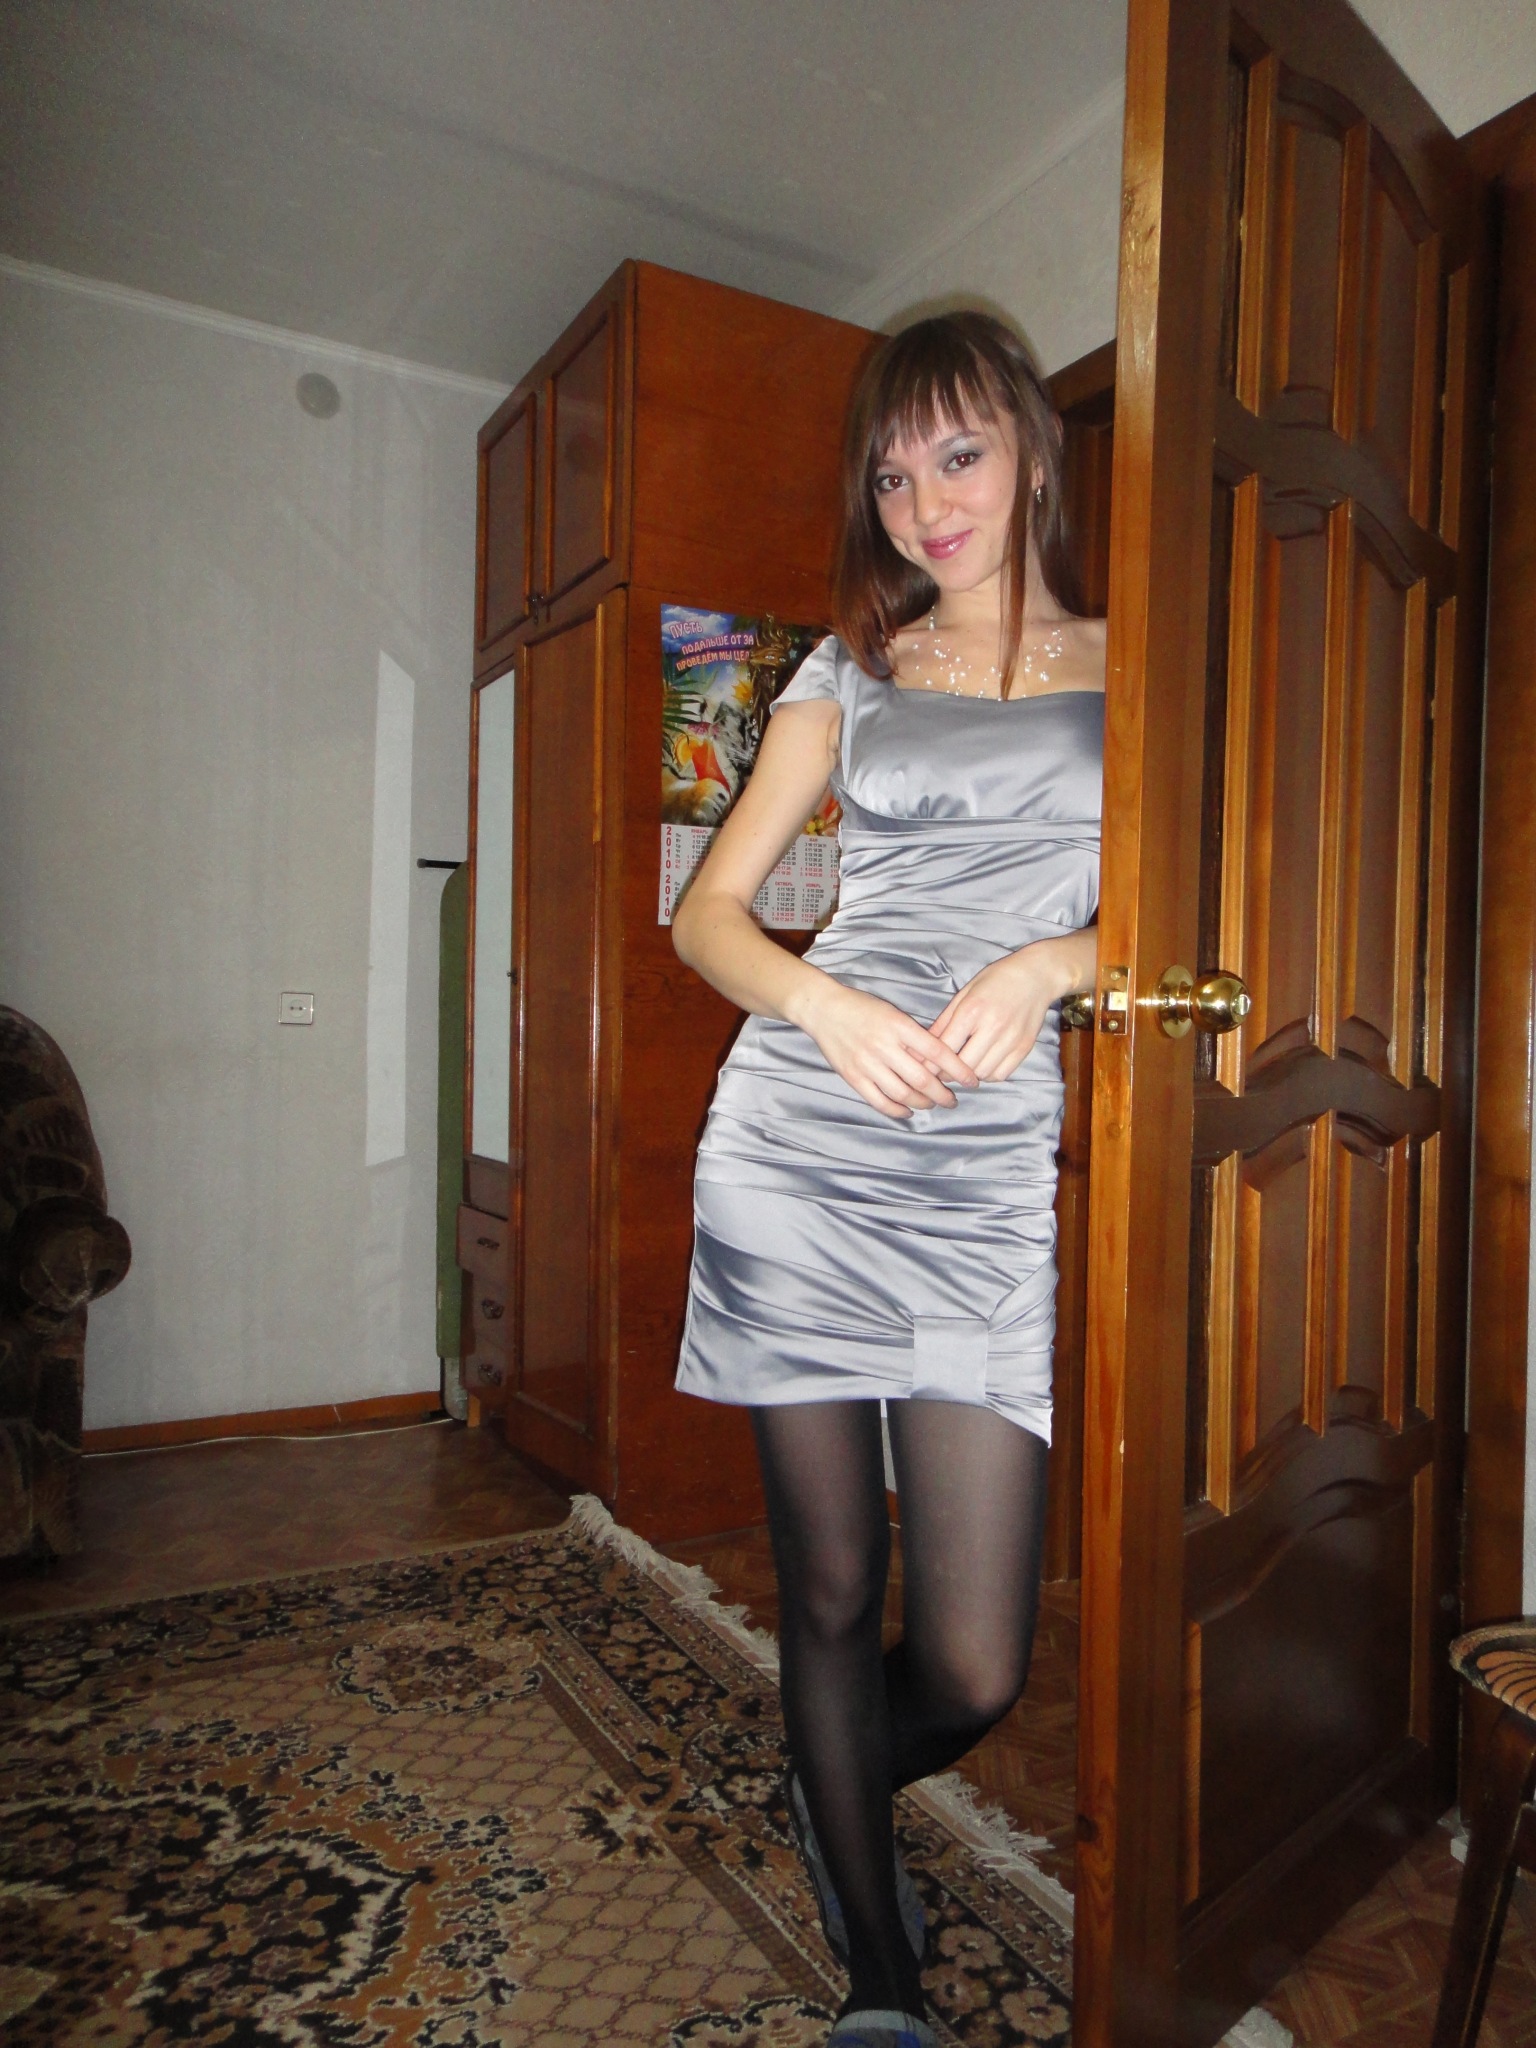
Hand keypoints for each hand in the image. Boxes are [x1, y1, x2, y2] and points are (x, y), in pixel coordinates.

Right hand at [795, 980, 979, 1119]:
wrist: (824, 1009)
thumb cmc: (863, 1008)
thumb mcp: (893, 1013)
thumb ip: (915, 1036)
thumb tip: (941, 1061)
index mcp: (899, 1026)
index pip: (937, 1052)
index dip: (958, 1069)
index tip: (971, 1081)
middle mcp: (884, 1046)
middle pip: (922, 1078)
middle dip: (942, 1094)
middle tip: (952, 1100)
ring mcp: (867, 1063)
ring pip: (903, 1093)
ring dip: (922, 1103)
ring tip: (932, 1104)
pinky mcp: (853, 1077)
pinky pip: (879, 1101)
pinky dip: (897, 1110)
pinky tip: (908, 1110)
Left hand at [931, 934, 1087, 1082]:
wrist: (1037, 976)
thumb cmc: (997, 979)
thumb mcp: (965, 992)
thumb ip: (945, 1020)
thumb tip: (924, 1044)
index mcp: (972, 1010)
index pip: (945, 1047)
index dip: (931, 1062)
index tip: (925, 1068)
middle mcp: (992, 1027)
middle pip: (963, 1066)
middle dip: (949, 1073)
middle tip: (942, 1072)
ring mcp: (1011, 1039)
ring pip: (982, 1074)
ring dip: (970, 1075)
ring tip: (964, 1067)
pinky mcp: (1024, 1047)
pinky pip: (1002, 1074)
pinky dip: (989, 1075)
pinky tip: (984, 1064)